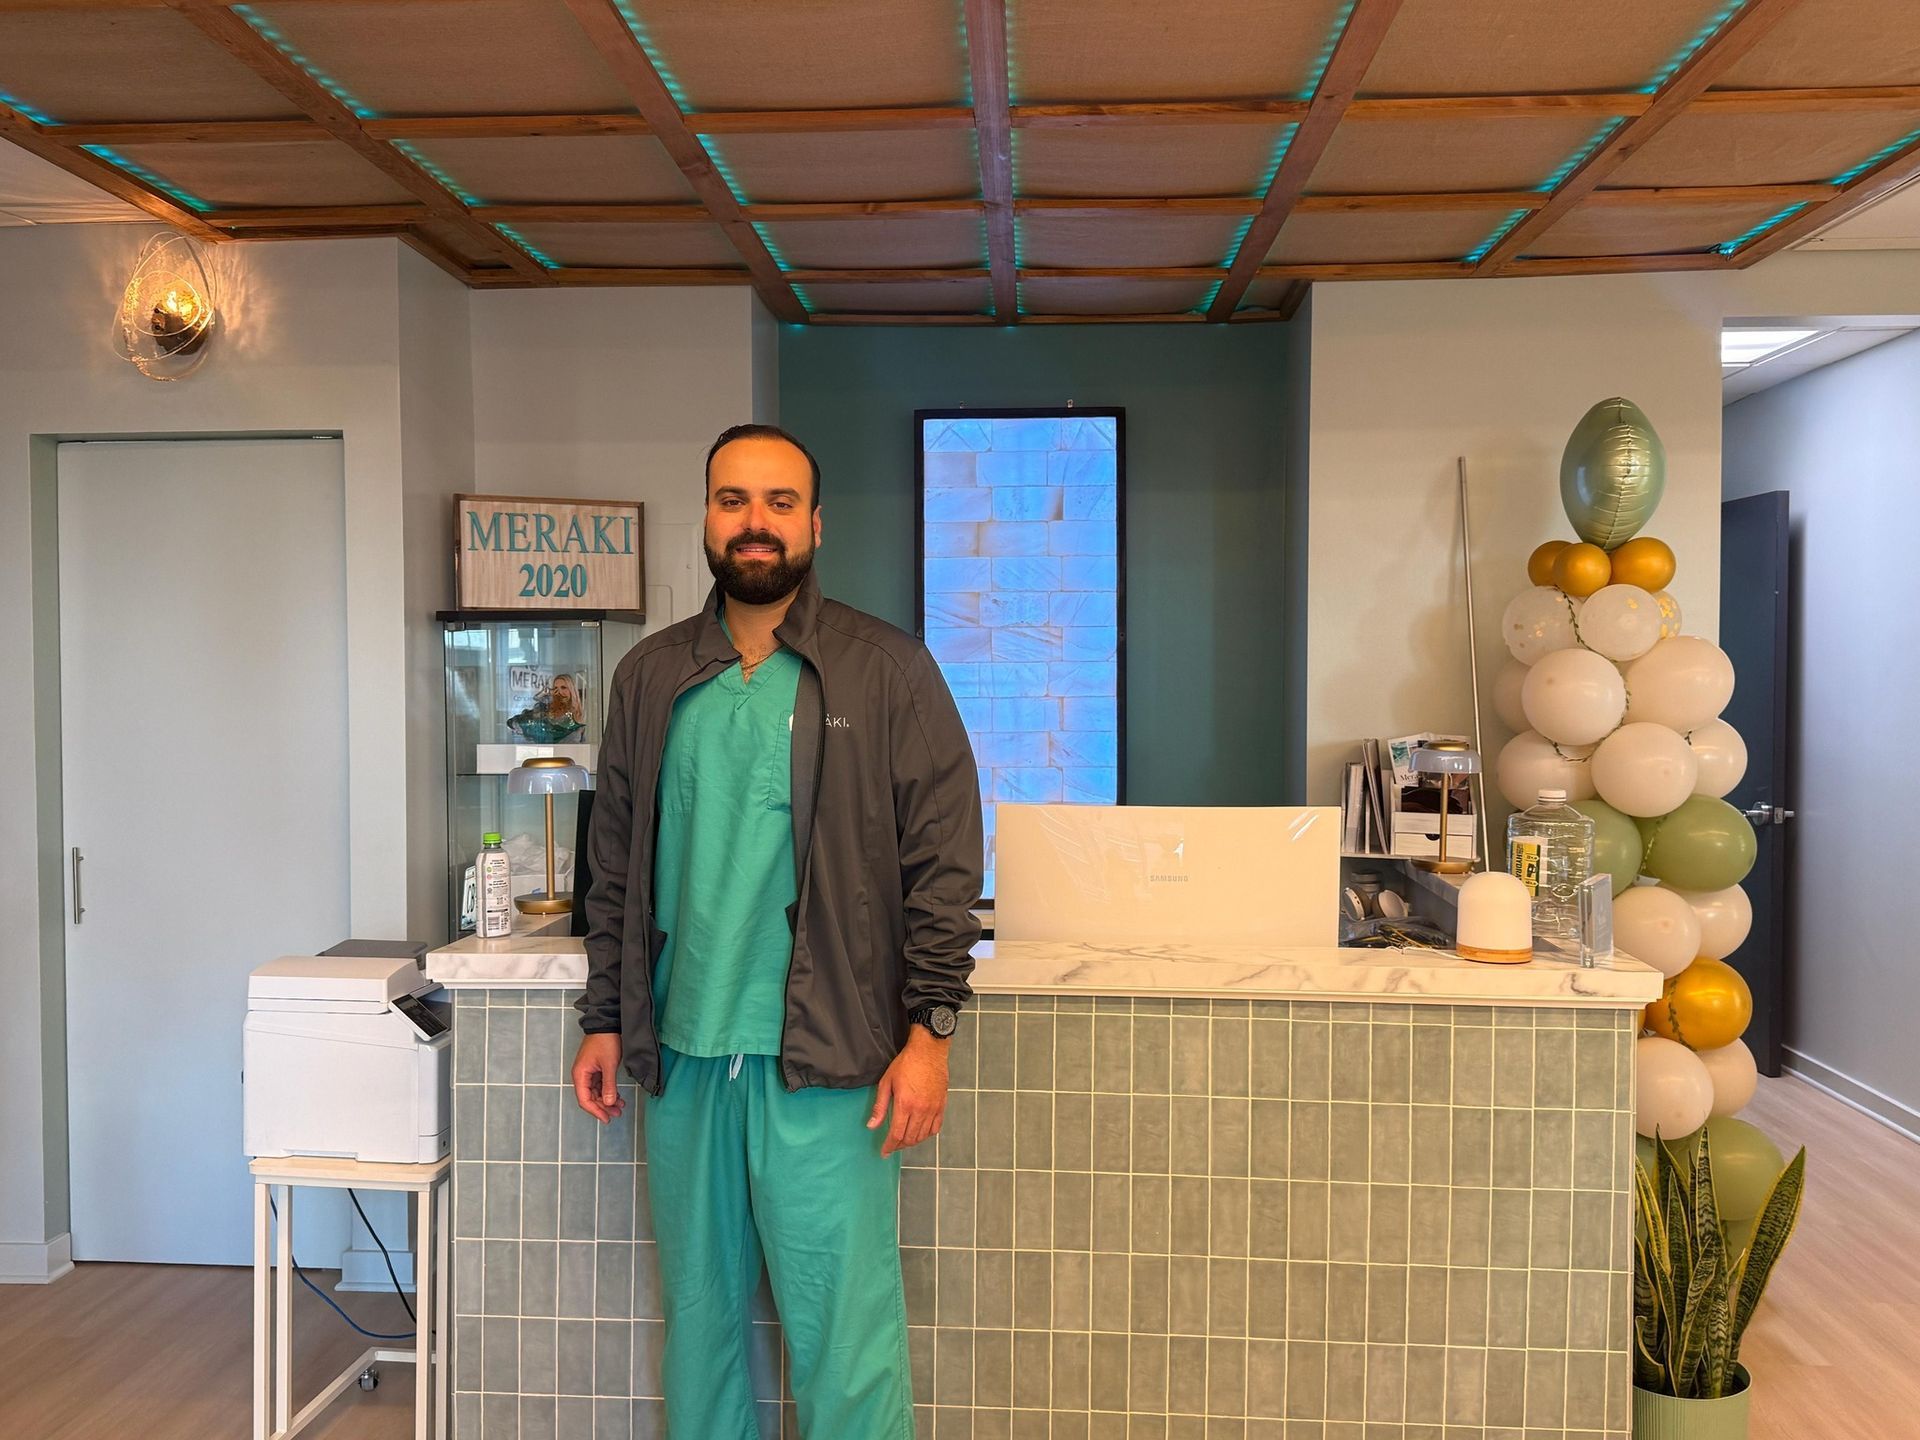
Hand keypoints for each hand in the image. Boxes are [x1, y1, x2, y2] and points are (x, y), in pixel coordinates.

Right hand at [571, 1033, 626, 1122]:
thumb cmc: (605, 1040)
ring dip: (607, 1100)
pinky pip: (600, 1085)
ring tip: (620, 1107)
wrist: (608, 1023)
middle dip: (603, 1107)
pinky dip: (608, 1091)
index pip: (584, 1100)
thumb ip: (609, 1085)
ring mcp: (588, 1072)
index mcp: (580, 1074)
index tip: (606, 1118)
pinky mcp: (596, 1068)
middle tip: (617, 1113)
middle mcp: (582, 1075)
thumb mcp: (609, 1064)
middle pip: (590, 1098)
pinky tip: (618, 1096)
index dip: (595, 1111)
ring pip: (596, 1092)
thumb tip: (608, 1102)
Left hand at [867, 1028, 949, 1156]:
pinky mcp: (942, 1105)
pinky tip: (920, 1133)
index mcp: (905, 1104)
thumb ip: (880, 1106)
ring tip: (904, 1140)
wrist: (928, 1051)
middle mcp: (921, 1110)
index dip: (889, 1146)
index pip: (897, 1134)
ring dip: (912, 1141)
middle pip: (910, 1138)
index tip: (884, 1152)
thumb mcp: (886, 1082)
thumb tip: (871, 1126)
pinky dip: (927, 1134)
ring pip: (923, 1135)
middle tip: (892, 1146)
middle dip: (899, 1145)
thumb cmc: (905, 1064)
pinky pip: (936, 1128)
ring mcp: (933, 1108)